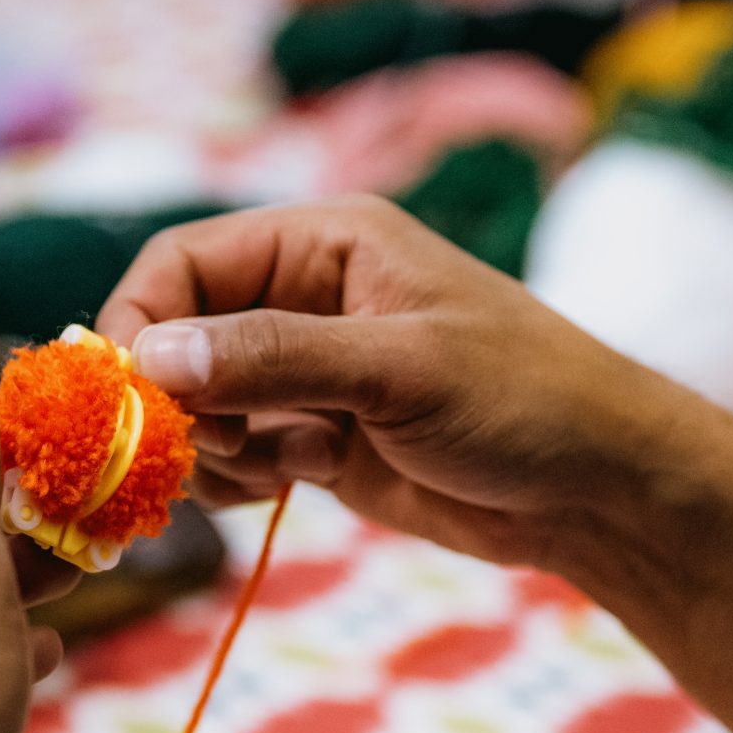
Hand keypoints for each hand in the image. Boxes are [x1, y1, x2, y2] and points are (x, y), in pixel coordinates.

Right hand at [100, 198, 732, 732]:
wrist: (602, 490)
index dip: (140, 323)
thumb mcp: (399, 370)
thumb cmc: (526, 402)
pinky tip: (296, 486)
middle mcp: (307, 297)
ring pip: (200, 404)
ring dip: (213, 447)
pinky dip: (241, 477)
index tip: (129, 401)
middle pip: (179, 335)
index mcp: (326, 242)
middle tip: (207, 453)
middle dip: (176, 399)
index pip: (184, 262)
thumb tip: (150, 358)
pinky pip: (237, 452)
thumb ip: (273, 360)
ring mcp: (310, 372)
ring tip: (278, 470)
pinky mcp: (319, 437)